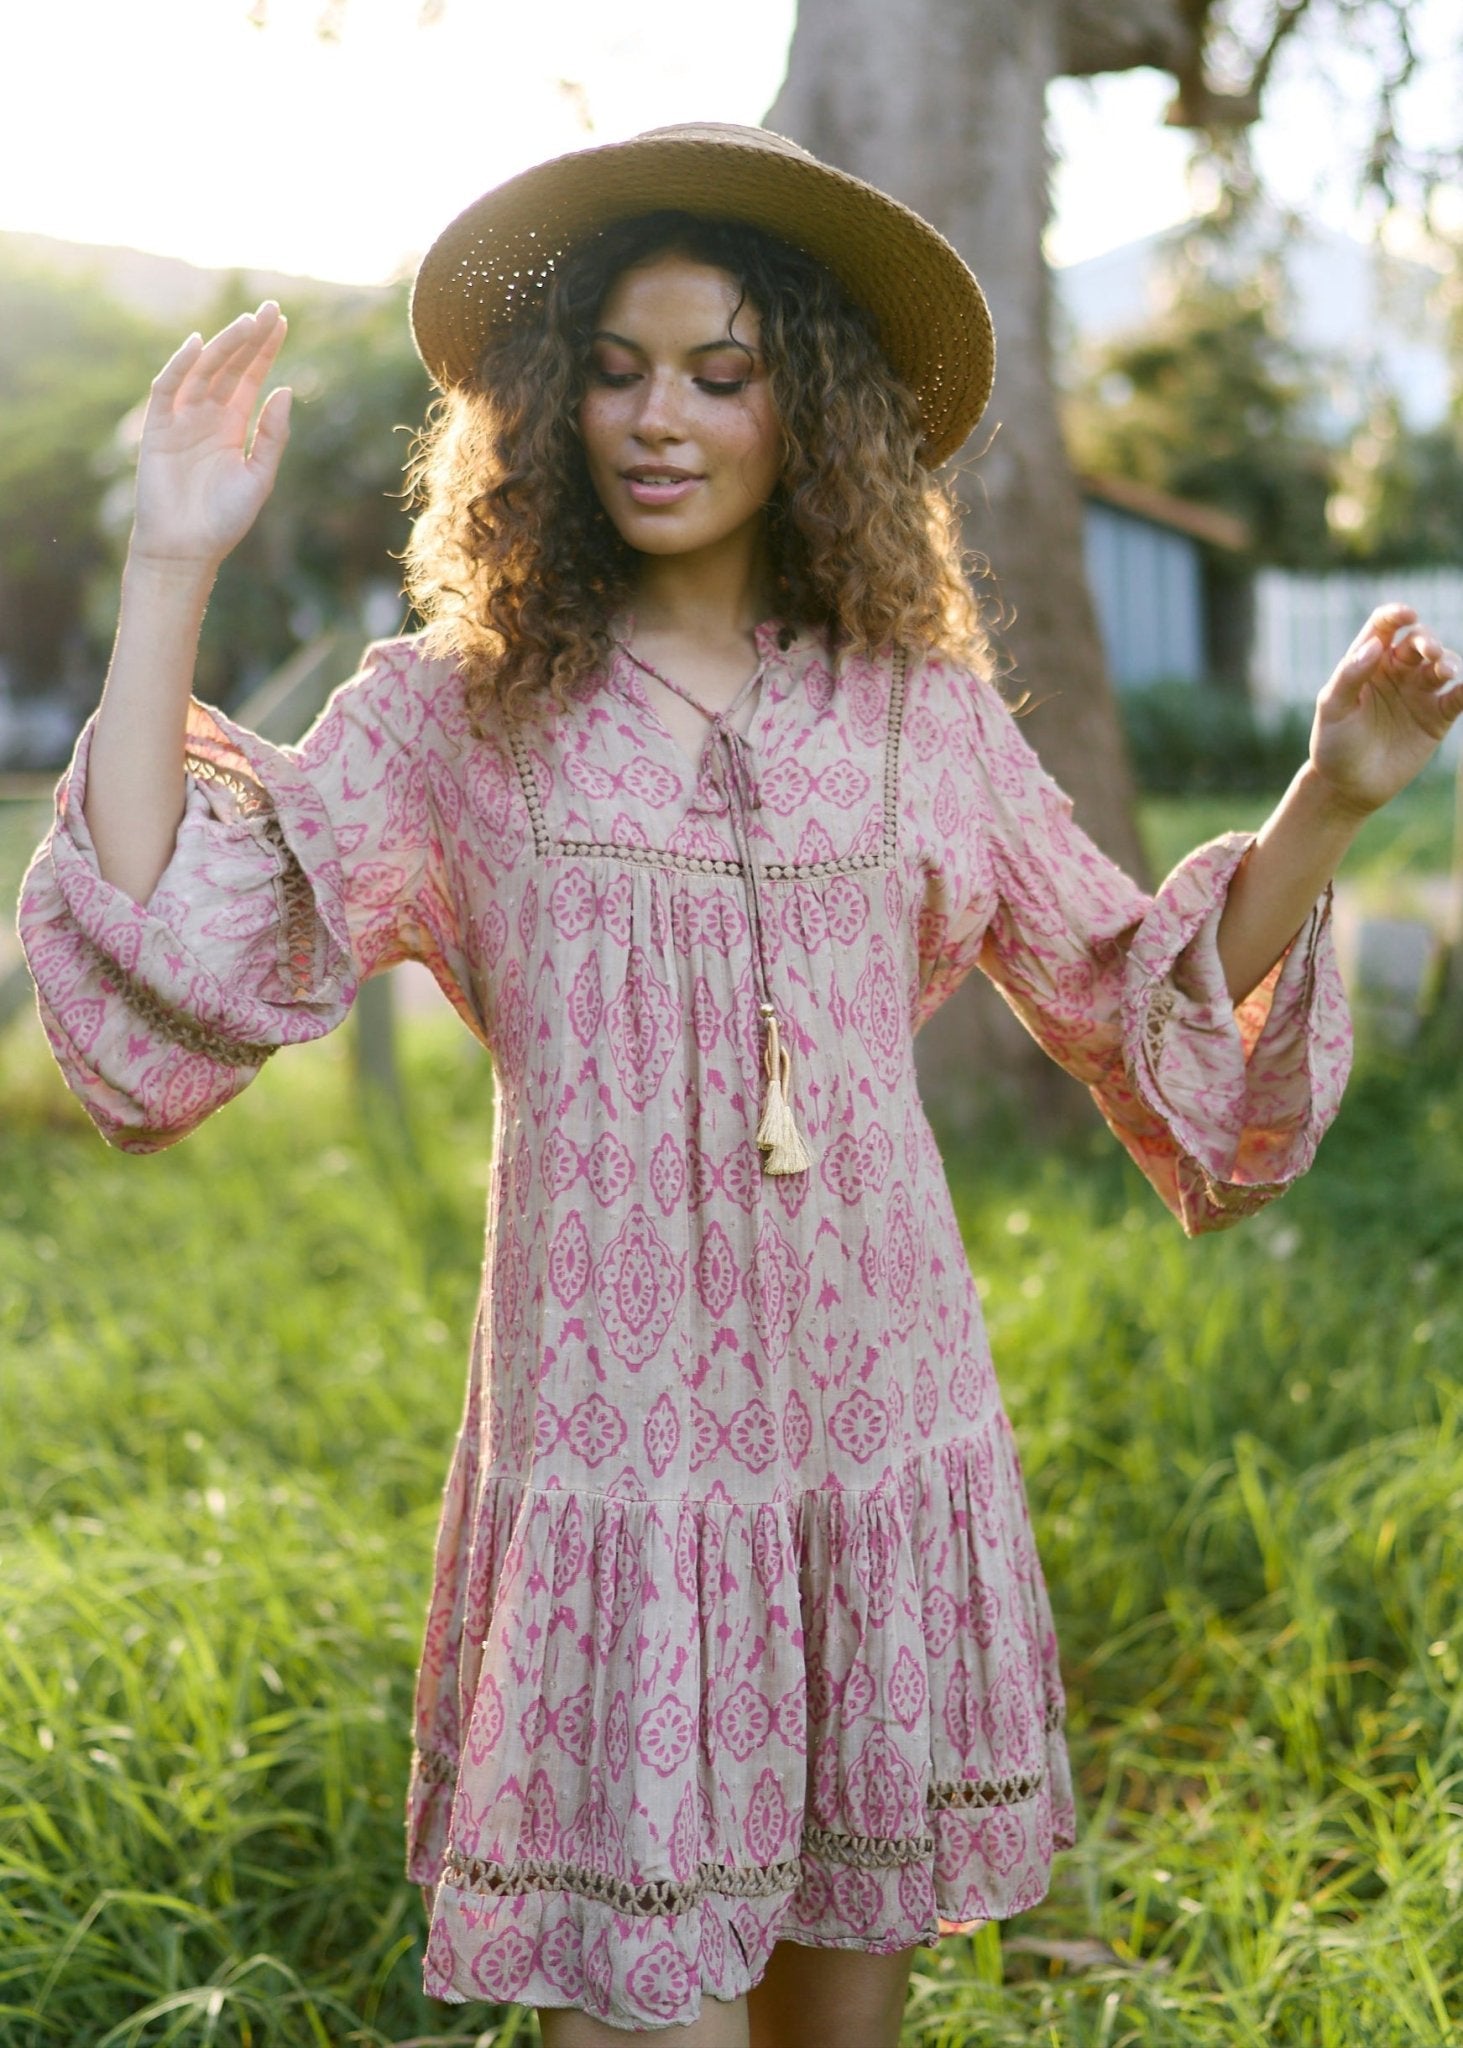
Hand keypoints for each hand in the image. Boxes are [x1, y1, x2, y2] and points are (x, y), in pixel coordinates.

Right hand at [130, 303, 291, 572]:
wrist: (186, 549)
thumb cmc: (223, 519)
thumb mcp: (259, 477)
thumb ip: (272, 435)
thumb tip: (285, 389)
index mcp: (233, 424)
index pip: (251, 376)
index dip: (265, 349)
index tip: (281, 321)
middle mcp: (207, 414)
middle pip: (230, 366)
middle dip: (249, 338)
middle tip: (270, 310)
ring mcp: (181, 418)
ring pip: (203, 371)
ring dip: (224, 346)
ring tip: (248, 323)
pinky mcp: (157, 428)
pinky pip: (167, 389)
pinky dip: (179, 366)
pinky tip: (198, 345)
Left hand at [1308, 601, 1462, 818]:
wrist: (1347, 786)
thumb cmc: (1333, 744)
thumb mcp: (1332, 709)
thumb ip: (1350, 675)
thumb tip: (1376, 645)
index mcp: (1368, 661)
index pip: (1384, 626)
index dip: (1397, 614)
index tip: (1407, 615)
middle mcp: (1397, 671)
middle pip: (1419, 641)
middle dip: (1427, 641)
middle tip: (1429, 653)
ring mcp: (1419, 692)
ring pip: (1443, 664)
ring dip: (1449, 661)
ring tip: (1446, 672)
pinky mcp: (1437, 716)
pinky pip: (1458, 697)